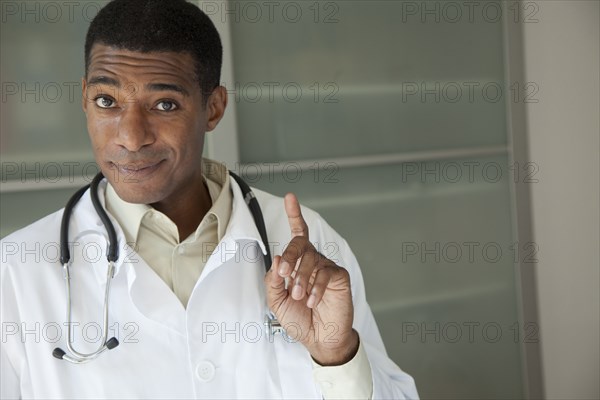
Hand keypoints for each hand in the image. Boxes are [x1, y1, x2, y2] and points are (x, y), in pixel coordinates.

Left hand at [264, 193, 358, 365]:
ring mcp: (326, 267)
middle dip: (290, 257)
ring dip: (301, 279)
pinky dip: (316, 288)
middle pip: (300, 244)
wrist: (319, 339)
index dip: (294, 215)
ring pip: (311, 259)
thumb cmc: (299, 319)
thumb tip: (277, 259)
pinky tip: (313, 301)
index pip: (297, 234)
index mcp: (297, 262)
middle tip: (284, 275)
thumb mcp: (277, 301)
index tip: (291, 197)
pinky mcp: (339, 277)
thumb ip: (273, 280)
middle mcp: (312, 260)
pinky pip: (325, 273)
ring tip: (300, 296)